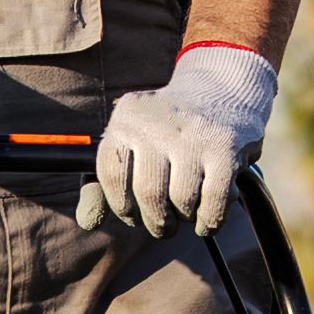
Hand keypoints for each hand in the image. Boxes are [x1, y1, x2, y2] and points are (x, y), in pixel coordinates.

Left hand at [93, 43, 278, 237]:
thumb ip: (107, 180)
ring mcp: (194, 133)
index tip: (133, 214)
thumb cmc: (168, 130)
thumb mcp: (133, 140)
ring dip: (184, 219)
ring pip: (182, 201)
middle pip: (148, 193)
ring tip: (186, 211)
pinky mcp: (226, 147)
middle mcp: (158, 122)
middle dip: (156, 221)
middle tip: (163, 224)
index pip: (112, 175)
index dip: (121, 205)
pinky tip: (206, 218)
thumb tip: (87, 222)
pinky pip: (214, 203)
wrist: (222, 90)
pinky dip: (209, 221)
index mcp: (126, 118)